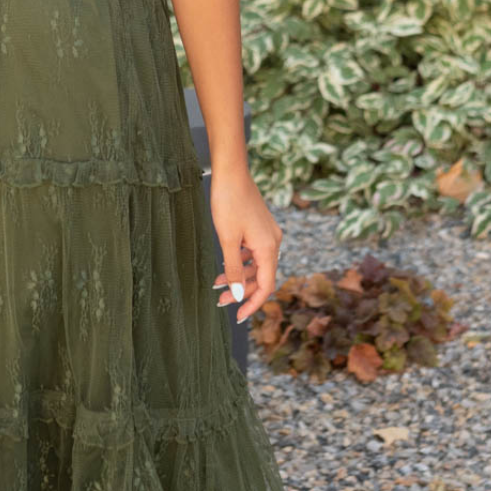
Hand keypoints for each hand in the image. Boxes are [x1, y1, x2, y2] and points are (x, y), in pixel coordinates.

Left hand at [208, 165, 281, 323]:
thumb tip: (239, 294)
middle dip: (242, 292)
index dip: (253, 304)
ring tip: (217, 285)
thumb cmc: (228, 203)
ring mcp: (267, 234)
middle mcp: (273, 242)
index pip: (266, 286)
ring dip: (239, 277)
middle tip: (220, 301)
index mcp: (269, 248)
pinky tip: (225, 266)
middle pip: (262, 277)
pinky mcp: (260, 228)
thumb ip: (235, 269)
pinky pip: (253, 253)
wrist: (231, 172)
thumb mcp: (227, 240)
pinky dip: (240, 262)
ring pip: (256, 266)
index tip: (238, 317)